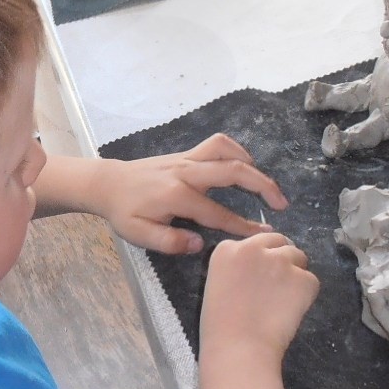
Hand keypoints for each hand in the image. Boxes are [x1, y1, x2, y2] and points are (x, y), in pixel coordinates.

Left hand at [81, 133, 287, 254]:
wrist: (107, 183)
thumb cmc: (124, 212)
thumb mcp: (139, 235)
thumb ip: (170, 241)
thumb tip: (199, 244)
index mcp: (177, 195)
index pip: (217, 213)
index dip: (243, 226)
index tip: (263, 235)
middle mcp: (186, 172)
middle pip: (233, 171)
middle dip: (262, 185)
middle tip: (281, 203)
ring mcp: (187, 158)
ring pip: (226, 150)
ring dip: (251, 164)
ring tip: (265, 183)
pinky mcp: (186, 153)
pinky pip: (217, 145)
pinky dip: (236, 151)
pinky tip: (244, 165)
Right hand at [200, 232, 318, 368]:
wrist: (239, 347)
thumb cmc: (220, 326)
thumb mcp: (217, 284)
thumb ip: (237, 268)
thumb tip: (261, 270)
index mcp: (227, 248)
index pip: (253, 242)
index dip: (259, 259)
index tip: (257, 277)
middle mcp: (255, 247)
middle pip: (278, 241)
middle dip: (281, 258)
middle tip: (277, 284)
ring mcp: (281, 261)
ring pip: (298, 257)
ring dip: (295, 273)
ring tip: (284, 300)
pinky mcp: (303, 278)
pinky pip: (311, 281)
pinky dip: (306, 295)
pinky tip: (291, 312)